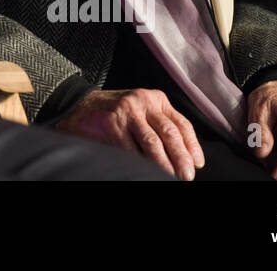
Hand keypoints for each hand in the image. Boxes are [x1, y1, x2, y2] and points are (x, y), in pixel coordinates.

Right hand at [53, 88, 204, 179]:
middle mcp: (144, 102)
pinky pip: (131, 149)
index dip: (192, 146)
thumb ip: (159, 125)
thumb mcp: (141, 111)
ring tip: (170, 177)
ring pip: (152, 142)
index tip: (197, 164)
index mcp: (156, 99)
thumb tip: (183, 156)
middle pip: (170, 133)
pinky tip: (145, 171)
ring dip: (164, 164)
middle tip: (186, 176)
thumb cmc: (114, 112)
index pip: (181, 124)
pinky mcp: (113, 124)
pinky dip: (140, 163)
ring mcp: (127, 112)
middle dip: (181, 157)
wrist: (78, 106)